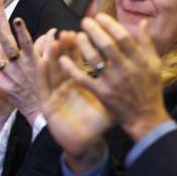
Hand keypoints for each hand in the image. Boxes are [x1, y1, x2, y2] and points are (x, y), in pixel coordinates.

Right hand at [39, 32, 112, 171]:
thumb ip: (118, 87)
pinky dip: (42, 74)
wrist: (84, 144)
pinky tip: (42, 61)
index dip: (79, 46)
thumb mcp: (109, 104)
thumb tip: (134, 70)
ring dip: (51, 54)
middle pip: (63, 61)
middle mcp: (66, 86)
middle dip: (65, 46)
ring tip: (53, 39)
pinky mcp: (47, 105)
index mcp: (81, 84)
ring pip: (51, 70)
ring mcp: (55, 94)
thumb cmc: (97, 125)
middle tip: (68, 31)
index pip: (79, 60)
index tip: (83, 30)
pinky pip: (43, 87)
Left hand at [59, 13, 169, 141]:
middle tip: (85, 21)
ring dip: (83, 45)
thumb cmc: (150, 89)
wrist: (146, 118)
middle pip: (107, 45)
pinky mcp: (102, 94)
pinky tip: (63, 59)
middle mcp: (126, 69)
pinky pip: (84, 79)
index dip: (110, 24)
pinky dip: (72, 69)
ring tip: (76, 36)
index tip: (99, 16)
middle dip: (94, 30)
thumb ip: (147, 42)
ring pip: (94, 60)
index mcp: (139, 60)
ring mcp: (113, 82)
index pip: (123, 37)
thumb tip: (141, 22)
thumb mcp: (154, 64)